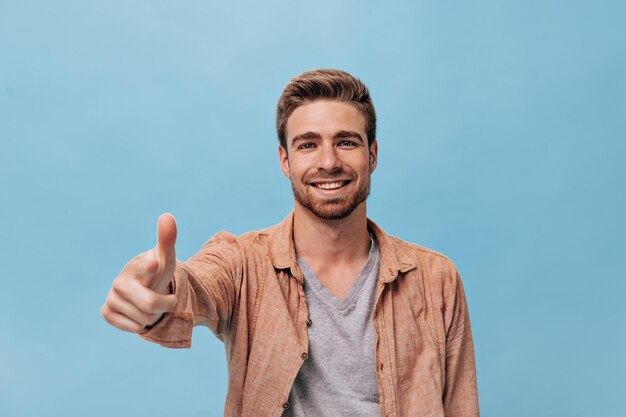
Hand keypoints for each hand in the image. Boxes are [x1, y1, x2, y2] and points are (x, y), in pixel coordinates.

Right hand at [101, 213, 178, 332]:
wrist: (143, 288)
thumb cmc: (157, 272)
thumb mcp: (167, 259)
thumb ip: (168, 239)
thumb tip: (167, 216)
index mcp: (140, 266)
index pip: (146, 267)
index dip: (151, 267)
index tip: (155, 263)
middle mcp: (122, 280)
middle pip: (150, 305)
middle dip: (164, 306)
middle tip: (168, 300)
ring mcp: (112, 296)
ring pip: (144, 319)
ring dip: (153, 316)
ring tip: (149, 304)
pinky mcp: (106, 312)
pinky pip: (133, 327)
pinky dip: (140, 325)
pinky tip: (137, 312)